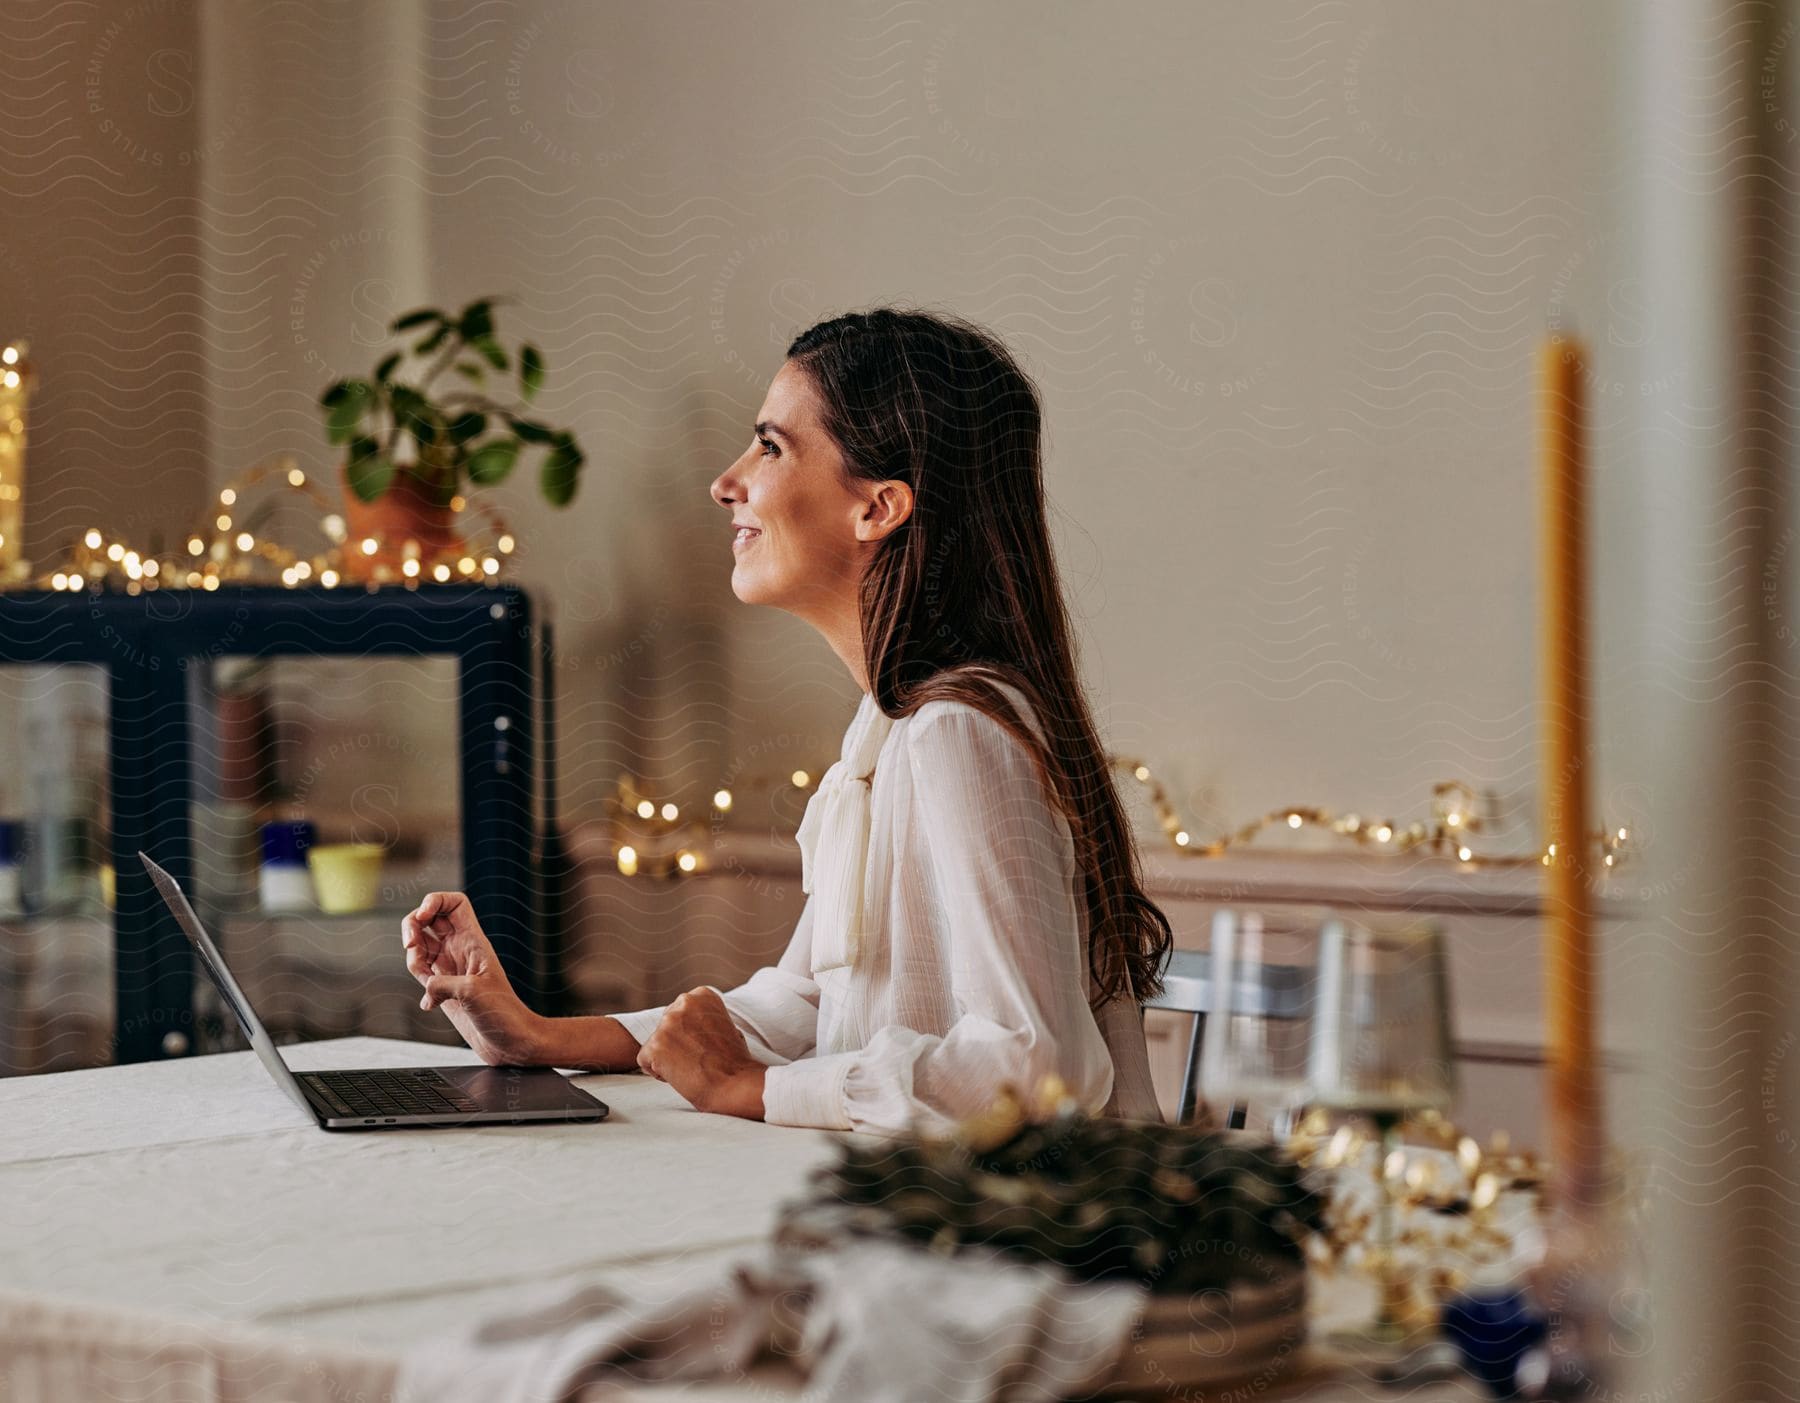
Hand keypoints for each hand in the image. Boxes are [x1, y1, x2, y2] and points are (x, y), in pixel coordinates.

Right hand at [401, 891, 542, 1065]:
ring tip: (424, 976)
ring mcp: (451, 967)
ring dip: (412, 956)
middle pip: (429, 919)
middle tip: (411, 944)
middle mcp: (461, 950)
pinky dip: (418, 983)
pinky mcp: (445, 987)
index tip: (422, 915)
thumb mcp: (473, 993)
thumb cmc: (505, 1015)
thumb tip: (425, 990)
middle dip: (412, 925)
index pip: (454, 903)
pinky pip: (421, 973)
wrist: (512, 1042)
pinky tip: (429, 1003)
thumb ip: (442, 984)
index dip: (434, 901)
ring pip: (420, 946)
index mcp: (473, 941)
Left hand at [637, 987, 765, 1118]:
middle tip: (698, 1059)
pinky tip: (680, 1075)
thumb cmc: (734, 1062)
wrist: (735, 1084)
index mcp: (702, 995)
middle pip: (665, 1028)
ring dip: (668, 1059)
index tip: (706, 1046)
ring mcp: (668, 1023)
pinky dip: (658, 1072)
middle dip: (676, 1045)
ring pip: (655, 1044)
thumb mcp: (725, 1025)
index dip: (690, 1035)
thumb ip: (704, 1019)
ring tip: (691, 1067)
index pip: (679, 1014)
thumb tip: (691, 1028)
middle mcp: (683, 1002)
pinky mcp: (655, 1045)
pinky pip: (645, 1060)